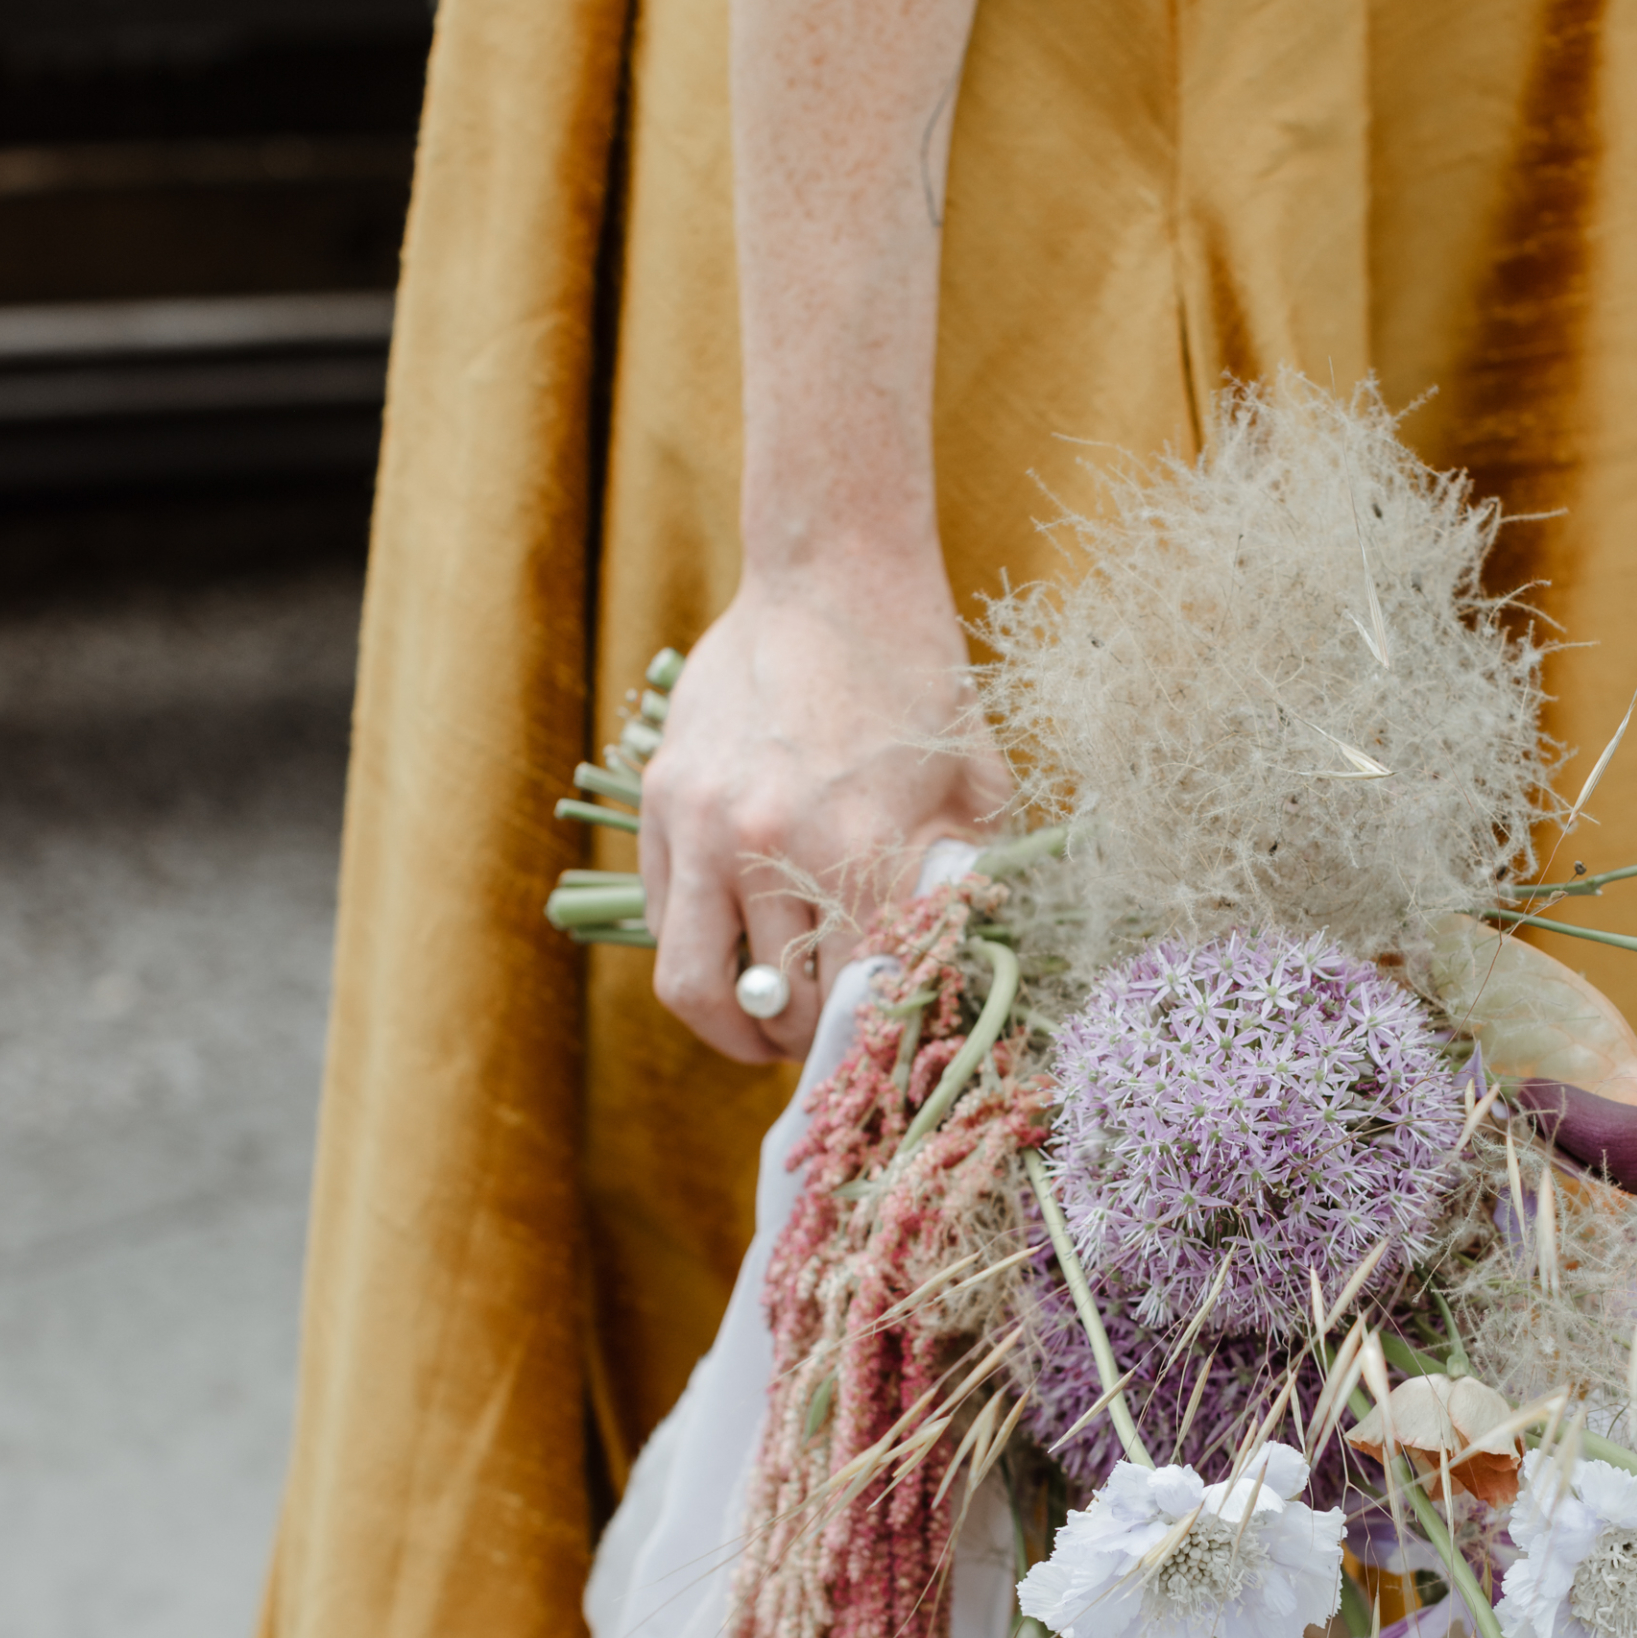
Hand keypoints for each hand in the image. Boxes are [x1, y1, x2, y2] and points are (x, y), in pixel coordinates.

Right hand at [637, 551, 1014, 1062]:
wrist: (832, 579)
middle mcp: (771, 845)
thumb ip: (964, 888)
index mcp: (860, 849)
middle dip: (800, 1043)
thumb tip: (951, 977)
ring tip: (762, 1020)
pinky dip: (697, 951)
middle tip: (821, 1040)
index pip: (853, 999)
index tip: (874, 1058)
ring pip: (692, 985)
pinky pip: (664, 919)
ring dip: (730, 1024)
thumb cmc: (921, 685)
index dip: (864, 1042)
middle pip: (772, 1007)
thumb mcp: (974, 788)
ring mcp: (703, 824)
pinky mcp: (662, 801)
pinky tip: (736, 944)